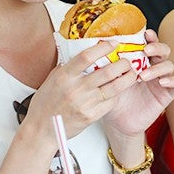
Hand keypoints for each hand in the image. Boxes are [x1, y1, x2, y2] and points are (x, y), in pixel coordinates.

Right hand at [24, 41, 139, 141]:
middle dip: (122, 63)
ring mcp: (84, 104)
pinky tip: (120, 89)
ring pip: (114, 88)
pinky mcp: (91, 116)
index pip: (87, 56)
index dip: (103, 48)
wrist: (41, 130)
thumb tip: (81, 51)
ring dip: (127, 78)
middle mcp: (75, 89)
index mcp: (64, 76)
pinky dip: (118, 94)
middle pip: (107, 72)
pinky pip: (111, 102)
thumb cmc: (45, 104)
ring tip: (132, 73)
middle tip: (127, 60)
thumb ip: (67, 66)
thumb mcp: (52, 80)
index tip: (113, 44)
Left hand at [103, 29, 173, 135]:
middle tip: (146, 51)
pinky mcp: (168, 93)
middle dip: (157, 47)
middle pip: (163, 50)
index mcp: (140, 60)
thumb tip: (102, 48)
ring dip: (158, 67)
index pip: (149, 43)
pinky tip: (162, 82)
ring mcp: (161, 80)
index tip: (145, 34)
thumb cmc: (113, 97)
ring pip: (169, 65)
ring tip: (143, 76)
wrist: (117, 122)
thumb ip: (110, 64)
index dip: (151, 37)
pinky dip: (173, 80)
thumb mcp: (108, 78)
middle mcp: (153, 67)